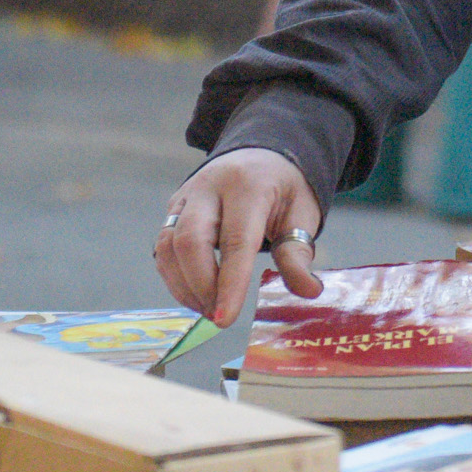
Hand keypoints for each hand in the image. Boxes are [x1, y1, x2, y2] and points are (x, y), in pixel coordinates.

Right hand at [155, 147, 323, 322]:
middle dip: (201, 286)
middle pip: (190, 240)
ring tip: (209, 309)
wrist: (262, 153)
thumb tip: (308, 291)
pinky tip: (196, 294)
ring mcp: (186, 195)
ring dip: (184, 286)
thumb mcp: (303, 213)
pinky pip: (163, 246)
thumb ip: (298, 252)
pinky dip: (175, 277)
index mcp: (249, 185)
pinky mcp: (173, 207)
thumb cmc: (284, 187)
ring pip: (168, 245)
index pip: (236, 240)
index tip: (225, 319)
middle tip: (219, 317)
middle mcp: (210, 186)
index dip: (229, 282)